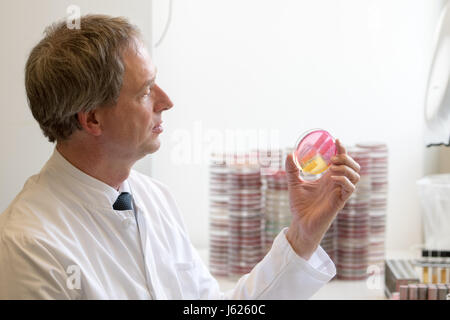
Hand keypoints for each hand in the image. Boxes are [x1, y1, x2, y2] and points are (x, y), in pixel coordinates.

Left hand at [285, 139, 360, 259]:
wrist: (300, 224)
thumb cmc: (300, 206)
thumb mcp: (294, 183)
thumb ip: (292, 169)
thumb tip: (290, 154)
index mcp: (328, 178)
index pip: (341, 160)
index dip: (341, 149)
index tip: (336, 140)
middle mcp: (336, 184)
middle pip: (353, 167)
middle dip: (347, 158)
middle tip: (333, 158)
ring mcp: (339, 193)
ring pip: (355, 176)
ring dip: (346, 168)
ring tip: (332, 167)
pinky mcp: (339, 202)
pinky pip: (349, 189)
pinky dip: (343, 180)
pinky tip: (332, 178)